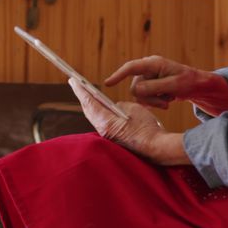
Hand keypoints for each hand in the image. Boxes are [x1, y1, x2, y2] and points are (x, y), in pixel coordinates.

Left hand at [69, 78, 186, 164]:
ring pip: (94, 116)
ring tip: (86, 93)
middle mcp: (103, 129)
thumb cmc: (146, 128)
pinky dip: (98, 111)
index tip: (72, 80)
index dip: (80, 90)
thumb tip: (115, 108)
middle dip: (82, 96)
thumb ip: (119, 106)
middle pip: (88, 110)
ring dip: (90, 104)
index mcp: (105, 122)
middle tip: (76, 84)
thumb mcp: (132, 109)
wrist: (155, 147)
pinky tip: (100, 107)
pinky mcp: (113, 137)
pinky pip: (101, 121)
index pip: (88, 102)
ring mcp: (107, 135)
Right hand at [105, 55, 227, 115]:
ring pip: (139, 96)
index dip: (118, 75)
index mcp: (153, 63)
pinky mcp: (149, 86)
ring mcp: (147, 78)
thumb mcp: (174, 85)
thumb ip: (154, 87)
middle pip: (135, 88)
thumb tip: (135, 90)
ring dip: (154, 101)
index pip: (130, 68)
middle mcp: (147, 69)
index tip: (107, 83)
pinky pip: (144, 98)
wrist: (197, 86)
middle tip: (167, 102)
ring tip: (169, 99)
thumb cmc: (188, 82)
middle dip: (150, 98)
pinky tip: (167, 99)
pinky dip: (155, 102)